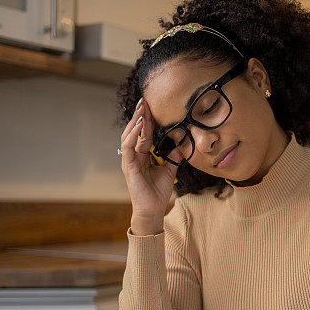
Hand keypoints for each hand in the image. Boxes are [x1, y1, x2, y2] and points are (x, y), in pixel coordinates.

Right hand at [119, 97, 182, 234]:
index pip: (145, 133)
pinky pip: (129, 147)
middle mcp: (134, 156)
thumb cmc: (158, 193)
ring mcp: (129, 161)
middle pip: (135, 131)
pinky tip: (140, 126)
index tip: (151, 106)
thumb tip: (180, 145)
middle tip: (144, 100)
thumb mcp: (169, 171)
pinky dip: (134, 135)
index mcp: (142, 155)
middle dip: (139, 115)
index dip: (148, 120)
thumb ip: (173, 157)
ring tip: (142, 109)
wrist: (153, 210)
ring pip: (129, 136)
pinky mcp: (128, 166)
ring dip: (135, 122)